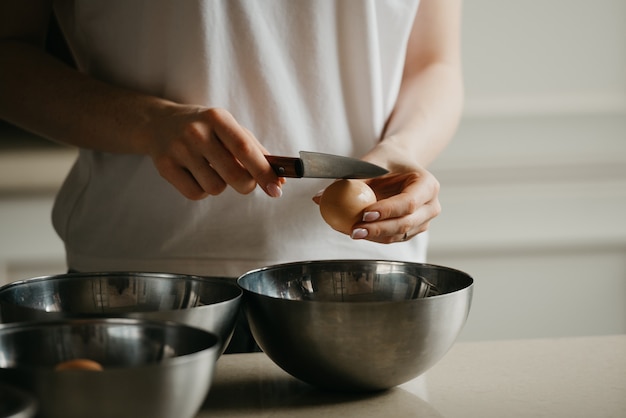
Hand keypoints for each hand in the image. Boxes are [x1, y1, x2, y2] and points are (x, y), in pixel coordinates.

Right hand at [140, 106, 283, 199]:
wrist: (158, 123)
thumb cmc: (205, 129)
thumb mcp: (228, 128)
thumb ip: (255, 151)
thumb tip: (279, 181)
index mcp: (218, 118)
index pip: (245, 149)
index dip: (263, 171)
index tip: (276, 189)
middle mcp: (197, 132)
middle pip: (233, 175)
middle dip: (246, 185)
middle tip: (245, 181)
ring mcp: (178, 149)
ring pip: (215, 188)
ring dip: (220, 185)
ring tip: (211, 170)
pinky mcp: (165, 167)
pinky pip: (195, 194)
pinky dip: (202, 190)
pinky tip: (196, 175)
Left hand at [313, 167, 440, 242]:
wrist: (399, 163)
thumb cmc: (385, 160)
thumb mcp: (369, 163)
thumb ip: (348, 180)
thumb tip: (318, 198)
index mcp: (428, 184)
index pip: (408, 202)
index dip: (387, 211)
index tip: (364, 214)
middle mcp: (431, 205)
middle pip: (406, 223)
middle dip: (378, 229)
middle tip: (354, 231)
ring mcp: (424, 220)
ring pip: (399, 234)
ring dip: (375, 236)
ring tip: (350, 232)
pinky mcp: (413, 230)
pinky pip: (393, 237)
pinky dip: (375, 236)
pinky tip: (356, 232)